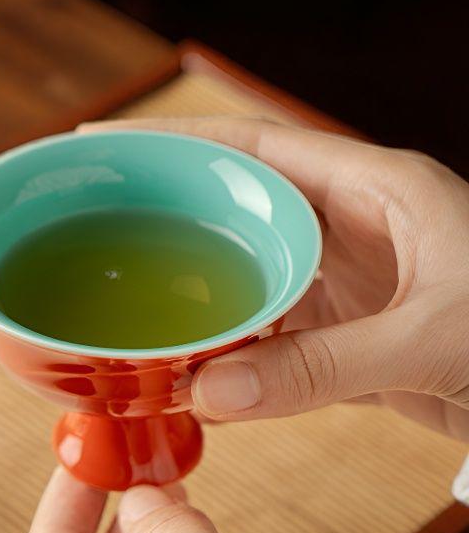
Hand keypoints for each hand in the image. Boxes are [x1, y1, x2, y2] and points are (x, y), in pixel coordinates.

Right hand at [81, 118, 468, 439]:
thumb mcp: (434, 336)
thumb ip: (323, 365)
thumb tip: (212, 393)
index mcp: (373, 189)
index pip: (254, 146)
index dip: (176, 140)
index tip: (106, 140)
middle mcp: (350, 229)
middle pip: (237, 207)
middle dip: (170, 214)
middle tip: (97, 226)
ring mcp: (346, 287)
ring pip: (247, 278)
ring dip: (197, 297)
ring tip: (132, 308)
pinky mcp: (349, 340)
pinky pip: (271, 340)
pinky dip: (232, 357)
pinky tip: (194, 371)